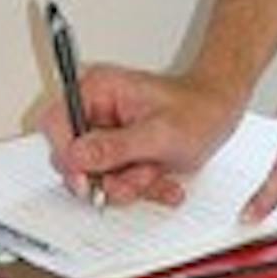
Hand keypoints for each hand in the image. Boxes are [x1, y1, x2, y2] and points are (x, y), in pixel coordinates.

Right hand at [37, 64, 243, 207]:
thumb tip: (77, 157)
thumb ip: (115, 147)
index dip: (65, 155)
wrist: (220, 113)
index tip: (85, 180)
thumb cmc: (198, 110)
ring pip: (95, 177)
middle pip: (72, 157)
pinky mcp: (119, 154)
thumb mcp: (159, 133)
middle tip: (138, 173)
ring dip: (129, 183)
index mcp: (97, 90)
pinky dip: (140, 187)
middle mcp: (96, 111)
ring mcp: (107, 135)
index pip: (55, 123)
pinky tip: (162, 178)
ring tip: (156, 171)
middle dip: (108, 176)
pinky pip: (115, 182)